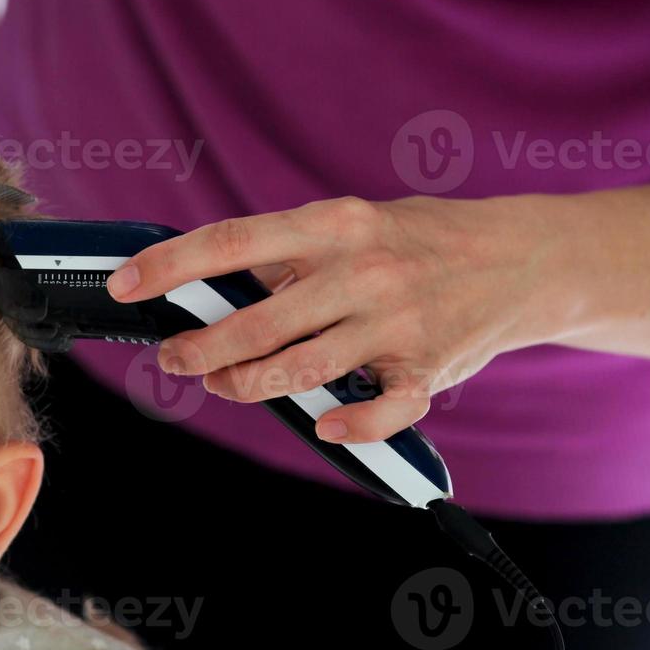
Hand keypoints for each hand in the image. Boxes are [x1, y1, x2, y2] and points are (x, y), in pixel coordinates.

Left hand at [105, 195, 552, 443]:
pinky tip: (321, 425)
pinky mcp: (428, 367)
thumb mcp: (352, 224)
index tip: (126, 284)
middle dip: (201, 348)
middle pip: (257, 322)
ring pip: (301, 370)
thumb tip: (208, 287)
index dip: (170, 266)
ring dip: (249, 386)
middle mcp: (362, 270)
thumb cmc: (417, 240)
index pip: (232, 241)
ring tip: (223, 385)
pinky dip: (347, 425)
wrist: (524, 258)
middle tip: (174, 358)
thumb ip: (288, 256)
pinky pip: (379, 410)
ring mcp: (397, 321)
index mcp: (334, 224)